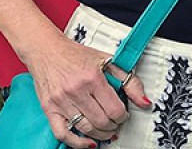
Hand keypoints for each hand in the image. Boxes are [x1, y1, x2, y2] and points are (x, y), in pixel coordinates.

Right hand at [25, 36, 151, 146]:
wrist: (47, 51)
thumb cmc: (77, 55)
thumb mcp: (108, 61)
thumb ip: (129, 82)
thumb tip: (145, 102)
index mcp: (93, 77)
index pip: (114, 109)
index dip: (123, 116)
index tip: (123, 114)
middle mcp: (76, 90)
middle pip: (101, 121)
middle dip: (113, 126)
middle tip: (116, 123)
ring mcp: (60, 101)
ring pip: (85, 128)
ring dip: (100, 134)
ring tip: (106, 131)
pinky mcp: (49, 109)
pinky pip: (62, 133)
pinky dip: (77, 142)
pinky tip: (88, 142)